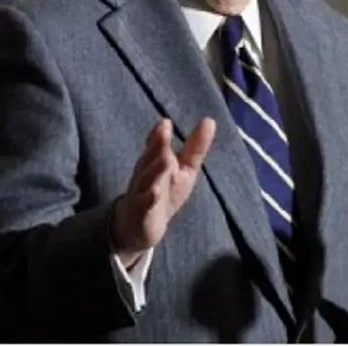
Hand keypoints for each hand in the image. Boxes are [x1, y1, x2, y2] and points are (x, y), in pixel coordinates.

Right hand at [110, 117, 215, 267]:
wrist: (138, 227)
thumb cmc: (166, 192)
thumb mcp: (183, 169)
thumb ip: (194, 147)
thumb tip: (209, 120)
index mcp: (154, 162)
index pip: (157, 146)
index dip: (160, 135)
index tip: (166, 122)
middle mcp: (146, 175)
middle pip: (150, 159)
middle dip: (157, 146)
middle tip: (164, 130)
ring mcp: (140, 195)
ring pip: (146, 181)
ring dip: (154, 170)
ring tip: (165, 160)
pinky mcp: (141, 215)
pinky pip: (144, 206)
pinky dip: (148, 200)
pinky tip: (154, 193)